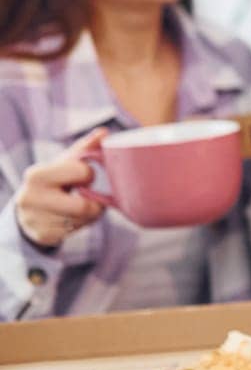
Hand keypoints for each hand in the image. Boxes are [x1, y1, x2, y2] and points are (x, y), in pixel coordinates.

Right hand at [15, 129, 107, 249]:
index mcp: (37, 175)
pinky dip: (81, 225)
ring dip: (89, 215)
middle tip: (90, 197)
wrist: (28, 208)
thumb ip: (84, 148)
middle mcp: (31, 198)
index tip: (85, 176)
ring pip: (82, 220)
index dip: (90, 175)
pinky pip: (76, 232)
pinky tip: (72, 218)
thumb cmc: (53, 180)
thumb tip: (104, 133)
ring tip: (81, 206)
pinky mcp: (43, 236)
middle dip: (94, 203)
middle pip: (83, 206)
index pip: (82, 173)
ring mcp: (34, 220)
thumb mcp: (64, 162)